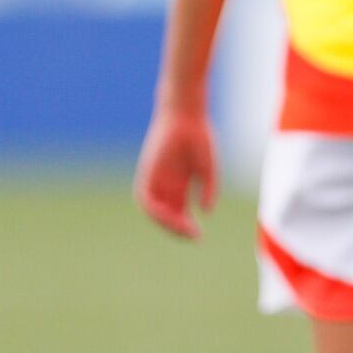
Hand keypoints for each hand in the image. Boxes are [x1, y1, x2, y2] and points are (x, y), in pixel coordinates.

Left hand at [134, 106, 217, 238]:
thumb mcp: (207, 169)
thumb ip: (207, 190)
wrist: (186, 116)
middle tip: (192, 236)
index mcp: (180, 184)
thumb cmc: (200, 138)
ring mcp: (155, 179)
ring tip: (183, 228)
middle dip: (178, 228)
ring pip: (155, 210)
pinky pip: (145, 198)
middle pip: (167, 214)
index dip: (187, 226)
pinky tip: (169, 215)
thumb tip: (206, 212)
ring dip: (167, 222)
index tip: (199, 237)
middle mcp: (165, 185)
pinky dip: (155, 209)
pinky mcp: (147, 172)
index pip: (179, 212)